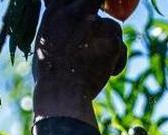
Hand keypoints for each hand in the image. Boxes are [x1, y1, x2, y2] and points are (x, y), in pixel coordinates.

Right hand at [33, 0, 126, 123]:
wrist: (62, 93)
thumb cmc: (49, 75)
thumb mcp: (45, 42)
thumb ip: (60, 26)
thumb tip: (68, 21)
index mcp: (55, 12)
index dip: (83, 3)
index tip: (86, 13)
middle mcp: (76, 12)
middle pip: (95, 0)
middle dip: (99, 16)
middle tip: (99, 32)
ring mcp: (96, 24)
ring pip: (112, 27)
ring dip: (109, 42)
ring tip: (95, 65)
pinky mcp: (113, 40)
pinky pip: (121, 48)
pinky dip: (116, 61)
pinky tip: (104, 73)